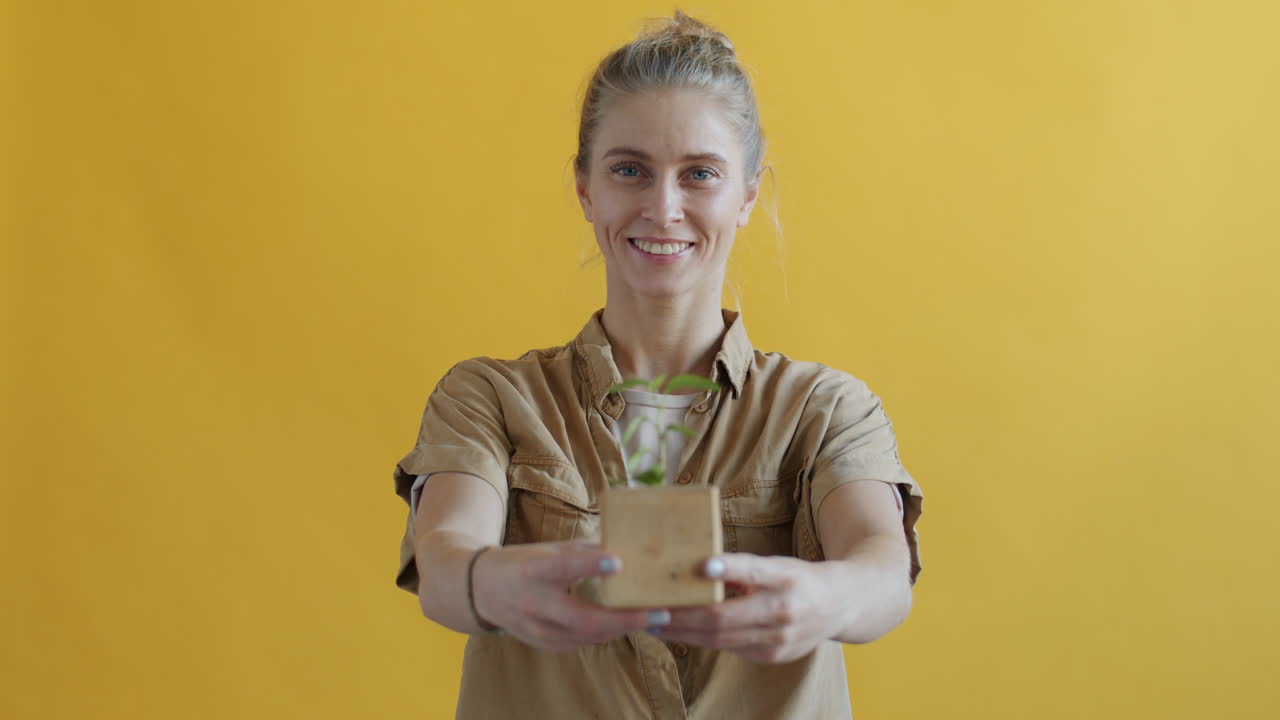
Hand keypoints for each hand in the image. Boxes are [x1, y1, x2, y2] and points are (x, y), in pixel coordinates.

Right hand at [471, 541, 670, 650]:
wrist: (480, 590)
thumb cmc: (524, 562)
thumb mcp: (548, 550)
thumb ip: (584, 550)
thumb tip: (626, 544)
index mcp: (533, 570)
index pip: (563, 567)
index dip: (590, 565)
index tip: (618, 561)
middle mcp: (533, 603)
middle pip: (583, 618)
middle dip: (624, 618)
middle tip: (659, 612)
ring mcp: (537, 629)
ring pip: (587, 635)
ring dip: (623, 628)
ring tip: (655, 617)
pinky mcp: (543, 644)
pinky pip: (581, 642)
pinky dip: (606, 634)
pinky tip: (629, 625)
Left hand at [659, 553, 851, 663]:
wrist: (839, 607)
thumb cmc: (799, 579)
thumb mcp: (777, 565)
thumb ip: (743, 567)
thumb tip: (701, 564)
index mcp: (786, 579)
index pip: (753, 573)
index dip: (729, 569)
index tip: (703, 564)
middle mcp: (783, 612)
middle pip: (725, 618)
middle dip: (683, 617)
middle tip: (651, 610)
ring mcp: (777, 640)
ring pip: (721, 640)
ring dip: (684, 633)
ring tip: (654, 624)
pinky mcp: (771, 657)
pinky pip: (729, 649)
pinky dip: (701, 641)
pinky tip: (680, 633)